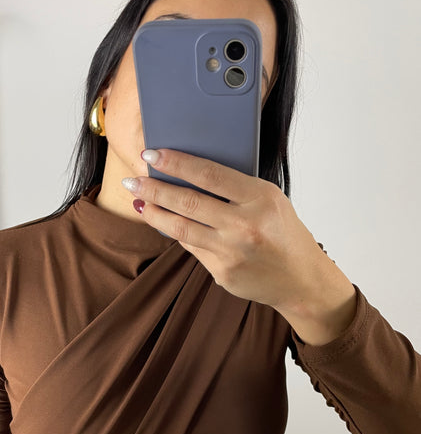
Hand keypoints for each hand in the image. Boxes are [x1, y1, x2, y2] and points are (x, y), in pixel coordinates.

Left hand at [124, 148, 356, 344]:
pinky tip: (163, 222)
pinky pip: (191, 247)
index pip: (208, 174)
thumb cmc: (284, 233)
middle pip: (187, 202)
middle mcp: (244, 225)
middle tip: (133, 179)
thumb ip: (234, 189)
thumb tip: (187, 174)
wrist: (300, 280)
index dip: (176, 163)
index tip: (152, 154)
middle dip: (154, 188)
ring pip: (180, 228)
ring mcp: (231, 252)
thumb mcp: (269, 200)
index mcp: (259, 198)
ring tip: (138, 201)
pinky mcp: (222, 273)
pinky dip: (175, 232)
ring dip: (153, 212)